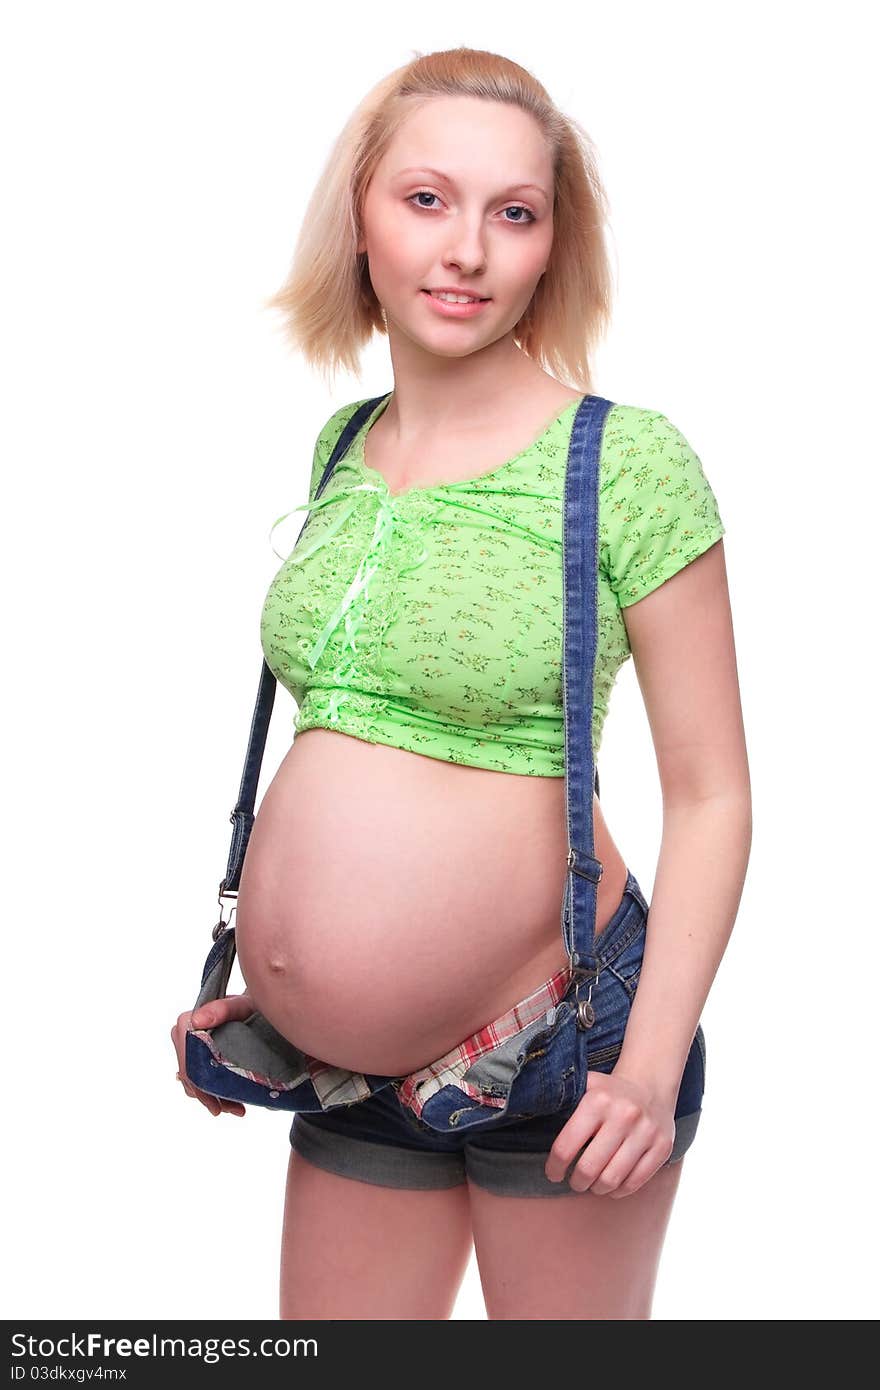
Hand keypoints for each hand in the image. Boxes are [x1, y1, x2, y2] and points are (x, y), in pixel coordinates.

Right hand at [170, 994, 256, 1117]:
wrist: (264, 1007)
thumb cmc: (254, 1004)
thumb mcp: (243, 1006)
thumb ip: (222, 1009)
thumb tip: (195, 1021)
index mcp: (188, 1021)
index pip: (186, 1062)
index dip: (199, 1086)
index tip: (216, 1105)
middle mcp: (186, 1033)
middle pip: (189, 1074)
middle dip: (208, 1096)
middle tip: (231, 1110)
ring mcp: (193, 1044)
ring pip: (194, 1079)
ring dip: (211, 1097)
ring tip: (235, 1108)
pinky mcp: (201, 1052)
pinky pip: (199, 1077)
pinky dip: (212, 1091)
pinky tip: (229, 1101)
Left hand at [544, 1066, 675, 1196]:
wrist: (650, 1083)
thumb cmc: (608, 1091)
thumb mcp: (584, 1086)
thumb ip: (561, 1100)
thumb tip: (523, 1114)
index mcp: (598, 1100)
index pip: (566, 1146)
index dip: (555, 1167)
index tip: (553, 1174)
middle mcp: (624, 1115)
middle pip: (589, 1168)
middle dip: (577, 1182)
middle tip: (574, 1182)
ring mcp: (646, 1132)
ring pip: (612, 1179)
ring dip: (597, 1189)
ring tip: (591, 1184)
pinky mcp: (663, 1147)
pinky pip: (636, 1182)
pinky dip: (619, 1190)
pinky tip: (611, 1185)